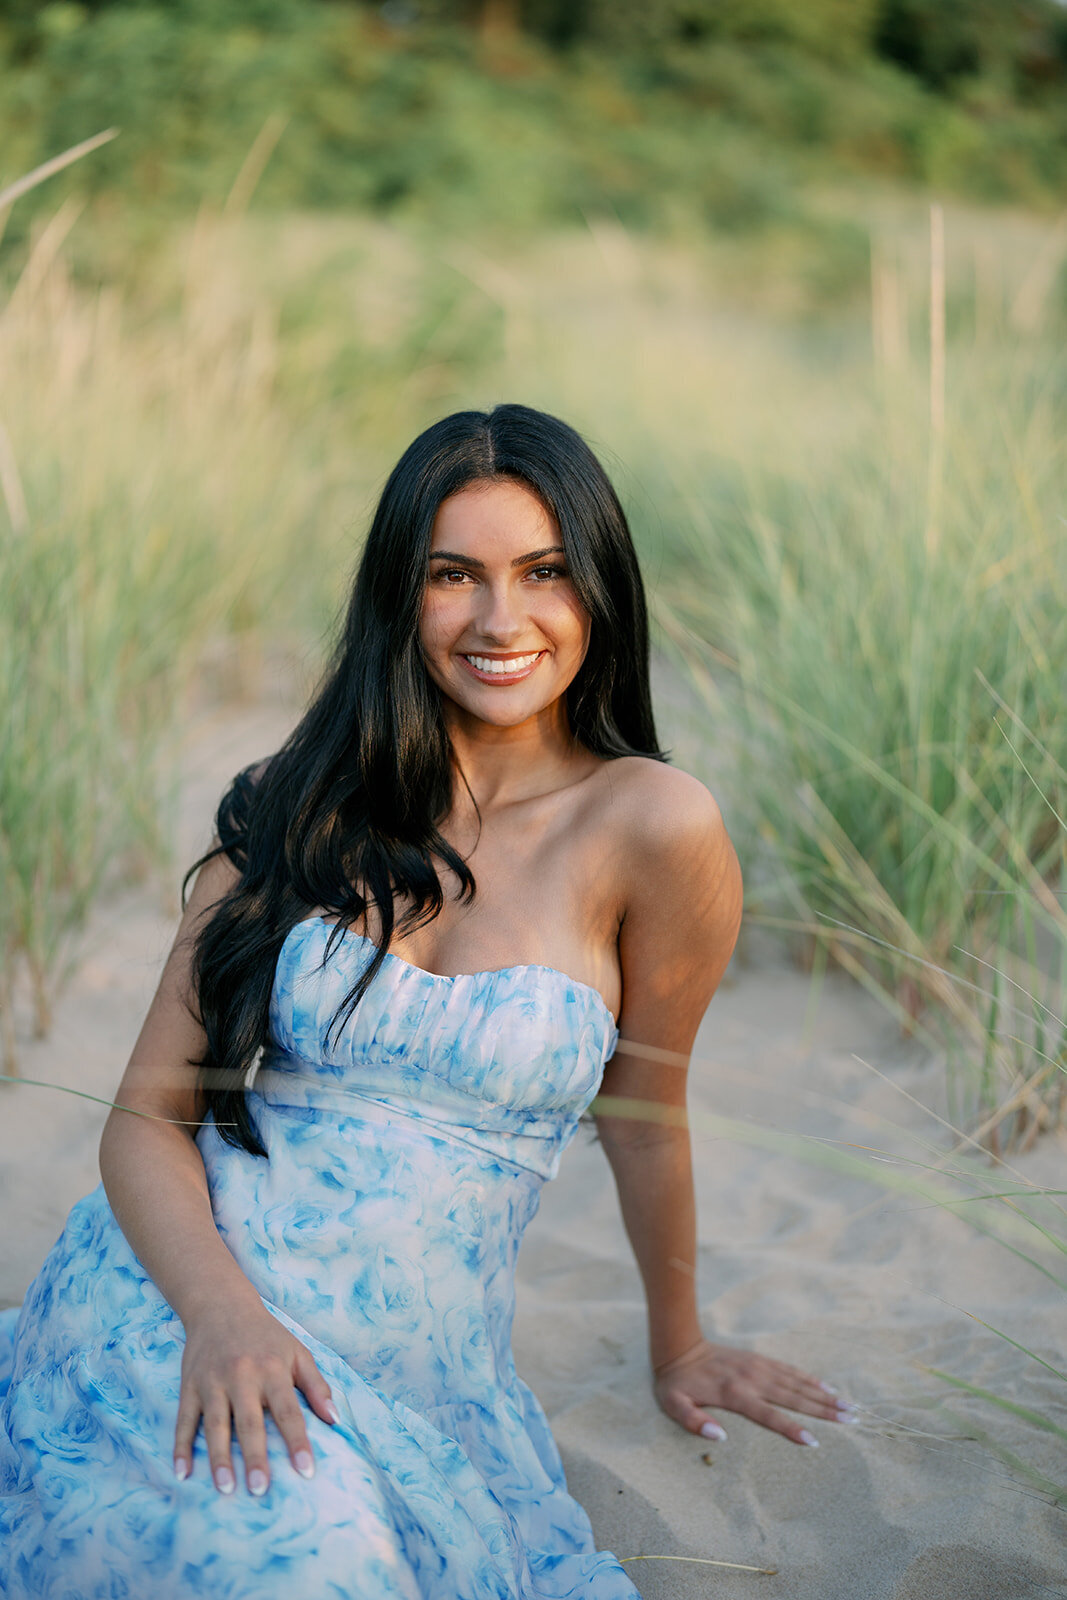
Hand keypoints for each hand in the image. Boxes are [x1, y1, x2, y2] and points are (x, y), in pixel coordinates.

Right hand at [173, 1301, 338, 1494]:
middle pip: (249, 1422)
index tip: (306, 1471)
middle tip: (260, 1490)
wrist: (221, 1305)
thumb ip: (317, 1385)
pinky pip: (184, 1420)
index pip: (288, 1411)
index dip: (298, 1441)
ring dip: (219, 1458)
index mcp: (272, 1370)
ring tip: (225, 1489)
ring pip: (215, 1425)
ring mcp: (212, 1382)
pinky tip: (182, 1473)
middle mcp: (242, 1376)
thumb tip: (335, 1420)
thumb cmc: (266, 1336)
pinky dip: (180, 1446)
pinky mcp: (189, 1386)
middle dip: (255, 1457)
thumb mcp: (297, 1352)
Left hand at [653, 1337, 854, 1446]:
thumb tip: (720, 1436)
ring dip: (822, 1394)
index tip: (814, 1441)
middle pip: (793, 1397)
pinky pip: (789, 1370)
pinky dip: (809, 1378)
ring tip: (848, 1405)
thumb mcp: (674, 1405)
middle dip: (823, 1410)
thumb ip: (694, 1422)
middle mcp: (752, 1379)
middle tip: (851, 1419)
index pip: (768, 1415)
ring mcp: (758, 1367)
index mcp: (734, 1394)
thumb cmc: (676, 1383)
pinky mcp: (759, 1360)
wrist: (679, 1346)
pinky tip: (826, 1386)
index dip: (791, 1429)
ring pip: (796, 1382)